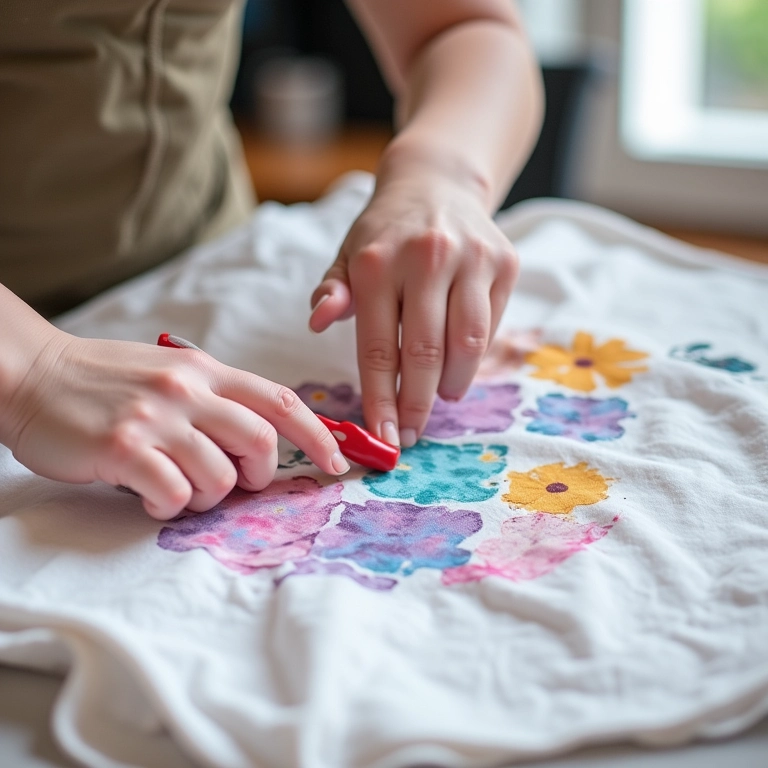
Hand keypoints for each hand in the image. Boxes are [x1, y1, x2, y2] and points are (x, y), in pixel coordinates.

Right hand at [2, 332, 348, 519]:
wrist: (34, 375)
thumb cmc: (105, 381)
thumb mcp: (171, 374)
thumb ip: (216, 400)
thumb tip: (263, 442)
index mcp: (205, 370)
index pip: (280, 400)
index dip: (319, 435)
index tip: (338, 463)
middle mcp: (188, 390)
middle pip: (261, 443)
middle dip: (258, 476)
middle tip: (233, 482)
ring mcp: (156, 419)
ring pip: (221, 477)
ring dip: (207, 495)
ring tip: (176, 485)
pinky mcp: (123, 449)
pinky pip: (175, 495)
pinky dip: (169, 505)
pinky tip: (147, 493)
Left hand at [309, 165, 517, 446]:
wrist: (437, 183)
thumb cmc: (386, 233)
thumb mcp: (348, 256)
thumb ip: (332, 291)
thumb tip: (317, 321)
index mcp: (377, 261)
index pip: (378, 348)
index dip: (381, 399)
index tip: (384, 435)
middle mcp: (426, 256)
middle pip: (425, 353)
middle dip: (417, 404)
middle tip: (412, 433)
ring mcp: (471, 257)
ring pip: (467, 345)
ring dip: (452, 384)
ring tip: (439, 397)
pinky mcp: (504, 261)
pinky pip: (491, 326)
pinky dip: (474, 357)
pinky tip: (458, 365)